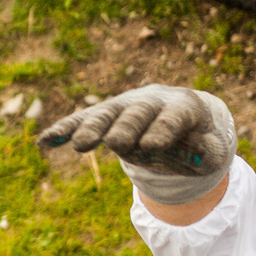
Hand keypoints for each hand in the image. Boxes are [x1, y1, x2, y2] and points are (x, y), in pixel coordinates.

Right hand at [39, 85, 234, 205]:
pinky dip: (64, 129)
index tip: (152, 146)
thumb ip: (207, 153)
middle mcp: (150, 101)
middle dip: (125, 129)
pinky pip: (81, 120)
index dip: (163, 130)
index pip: (172, 117)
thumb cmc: (197, 138)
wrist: (182, 116)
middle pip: (135, 113)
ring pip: (105, 114)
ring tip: (78, 146)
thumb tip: (194, 154)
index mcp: (182, 106)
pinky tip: (44, 141)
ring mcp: (124, 106)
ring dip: (91, 128)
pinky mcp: (105, 115)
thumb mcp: (211, 150)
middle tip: (118, 144)